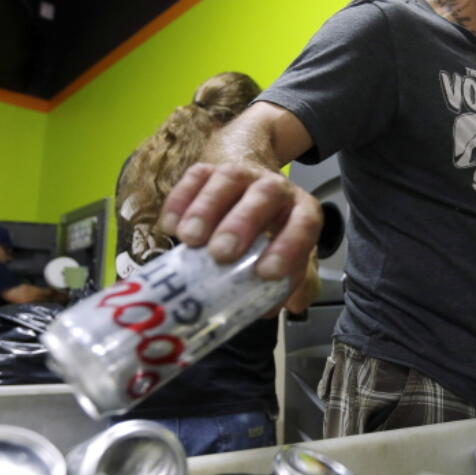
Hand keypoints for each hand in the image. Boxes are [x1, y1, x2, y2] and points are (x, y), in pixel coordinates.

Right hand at [159, 161, 323, 292]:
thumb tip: (286, 304)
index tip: (266, 273)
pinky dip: (181, 201)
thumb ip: (292, 282)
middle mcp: (275, 187)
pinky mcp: (209, 169)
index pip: (304, 224)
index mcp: (301, 211)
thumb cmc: (271, 235)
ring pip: (228, 179)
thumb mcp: (291, 257)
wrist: (251, 191)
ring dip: (207, 209)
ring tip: (191, 239)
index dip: (288, 247)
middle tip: (222, 253)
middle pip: (265, 195)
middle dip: (242, 223)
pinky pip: (194, 176)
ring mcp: (242, 175)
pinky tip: (171, 226)